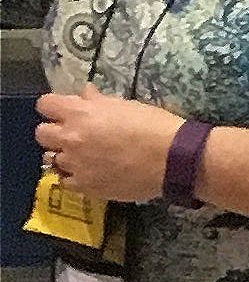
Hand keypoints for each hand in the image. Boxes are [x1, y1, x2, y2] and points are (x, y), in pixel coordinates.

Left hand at [31, 91, 183, 205]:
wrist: (173, 159)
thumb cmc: (154, 125)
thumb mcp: (126, 105)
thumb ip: (99, 101)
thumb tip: (85, 94)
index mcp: (80, 113)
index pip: (45, 104)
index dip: (55, 107)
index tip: (66, 111)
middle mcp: (71, 138)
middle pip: (41, 133)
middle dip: (55, 132)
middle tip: (74, 135)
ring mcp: (75, 164)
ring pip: (51, 158)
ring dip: (64, 155)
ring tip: (82, 157)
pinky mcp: (85, 186)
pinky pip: (65, 181)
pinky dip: (74, 176)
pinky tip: (90, 173)